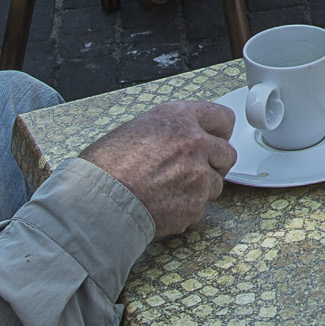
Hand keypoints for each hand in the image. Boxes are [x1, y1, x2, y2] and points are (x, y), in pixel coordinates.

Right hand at [79, 99, 238, 235]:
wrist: (96, 202)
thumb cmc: (106, 167)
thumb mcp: (137, 128)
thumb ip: (171, 129)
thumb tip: (185, 135)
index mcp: (178, 118)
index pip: (223, 118)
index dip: (218, 132)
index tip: (216, 138)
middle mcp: (194, 143)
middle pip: (227, 153)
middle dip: (213, 163)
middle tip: (192, 170)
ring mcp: (198, 175)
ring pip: (216, 182)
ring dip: (200, 187)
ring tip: (169, 189)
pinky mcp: (195, 204)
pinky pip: (201, 206)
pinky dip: (187, 207)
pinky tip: (164, 204)